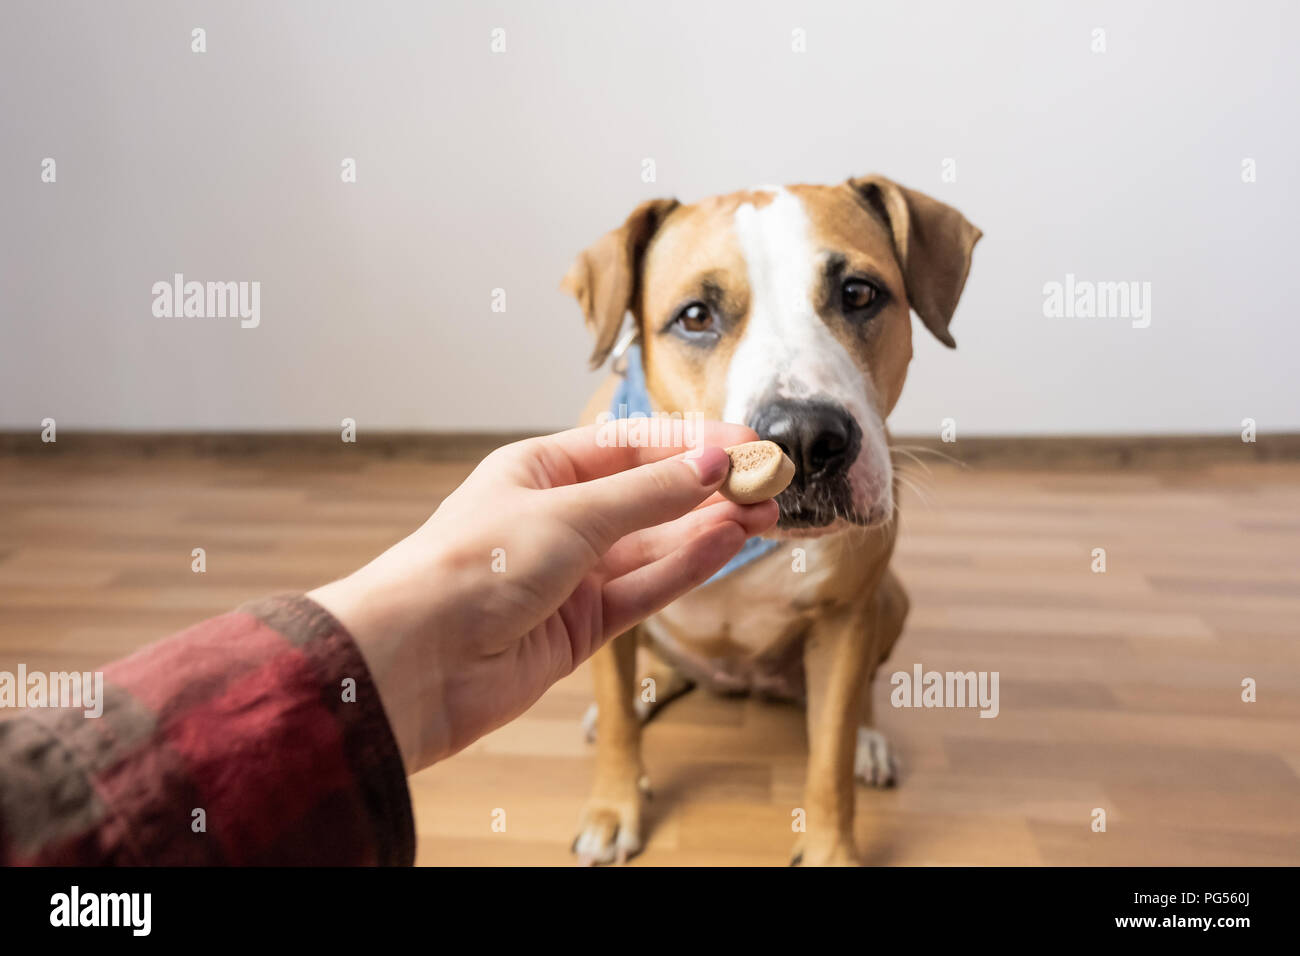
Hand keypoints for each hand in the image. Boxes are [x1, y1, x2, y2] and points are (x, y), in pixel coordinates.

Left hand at [308, 421, 777, 773]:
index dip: (693, 443)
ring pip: (654, 544)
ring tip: (764, 512)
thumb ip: (647, 494)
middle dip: (709, 488)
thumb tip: (713, 464)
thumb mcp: (567, 515)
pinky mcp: (580, 626)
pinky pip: (646, 588)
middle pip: (649, 496)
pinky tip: (726, 543)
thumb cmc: (468, 568)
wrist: (415, 663)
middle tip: (770, 483)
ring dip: (708, 527)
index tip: (749, 443)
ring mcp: (571, 575)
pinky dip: (687, 567)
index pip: (632, 446)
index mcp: (539, 471)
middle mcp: (557, 518)